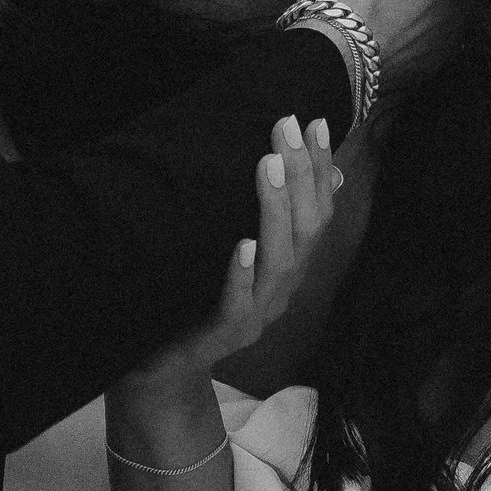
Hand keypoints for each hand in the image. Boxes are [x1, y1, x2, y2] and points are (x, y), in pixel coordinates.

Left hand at [118, 115, 344, 415]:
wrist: (164, 367)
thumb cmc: (201, 299)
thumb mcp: (242, 255)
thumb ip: (276, 220)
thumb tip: (325, 175)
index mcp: (289, 270)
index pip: (318, 214)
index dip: (321, 170)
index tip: (317, 123)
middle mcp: (281, 291)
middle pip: (306, 232)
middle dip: (301, 176)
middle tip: (287, 128)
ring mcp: (256, 314)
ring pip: (280, 262)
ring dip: (276, 210)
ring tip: (269, 164)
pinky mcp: (225, 334)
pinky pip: (238, 304)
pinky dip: (242, 273)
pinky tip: (243, 244)